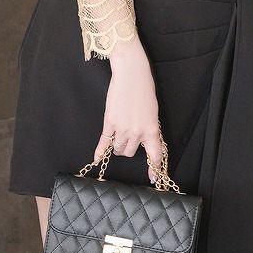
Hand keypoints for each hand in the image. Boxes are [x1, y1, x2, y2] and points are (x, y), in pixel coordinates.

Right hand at [93, 41, 162, 184]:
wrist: (131, 74)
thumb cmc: (144, 89)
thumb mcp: (153, 111)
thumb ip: (149, 128)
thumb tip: (144, 141)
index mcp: (152, 129)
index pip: (154, 155)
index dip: (154, 168)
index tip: (153, 178)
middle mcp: (137, 132)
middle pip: (131, 152)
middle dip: (129, 147)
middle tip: (129, 137)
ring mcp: (122, 129)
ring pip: (119, 148)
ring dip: (118, 145)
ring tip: (119, 134)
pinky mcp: (109, 123)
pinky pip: (105, 142)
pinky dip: (101, 151)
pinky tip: (97, 158)